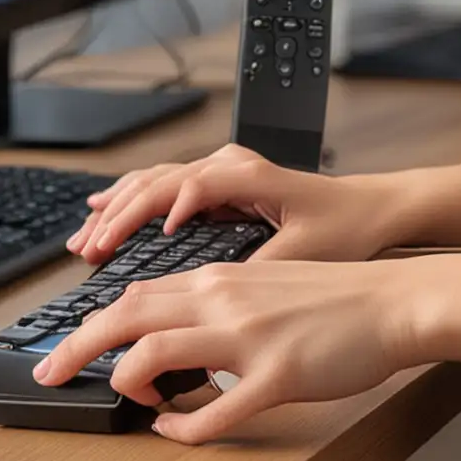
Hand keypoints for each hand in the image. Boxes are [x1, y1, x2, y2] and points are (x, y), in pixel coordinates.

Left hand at [30, 259, 418, 442]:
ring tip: (131, 399)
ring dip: (126, 382)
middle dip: (76, 347)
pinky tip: (177, 431)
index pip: (137, 293)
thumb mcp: (268, 284)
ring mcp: (250, 338)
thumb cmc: (339, 296)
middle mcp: (227, 299)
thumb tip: (174, 335)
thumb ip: (219, 304)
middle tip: (47, 377)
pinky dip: (182, 429)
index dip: (91, 322)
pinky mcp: (278, 376)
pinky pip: (212, 413)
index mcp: (223, 278)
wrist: (397, 300)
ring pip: (155, 352)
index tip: (65, 348)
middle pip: (128, 316)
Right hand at [65, 144, 404, 264]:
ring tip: (85, 237)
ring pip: (157, 178)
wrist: (376, 208)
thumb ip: (253, 269)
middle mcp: (232, 165)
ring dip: (118, 206)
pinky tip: (109, 209)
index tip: (120, 248)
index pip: (182, 187)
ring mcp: (226, 169)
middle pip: (159, 179)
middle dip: (116, 214)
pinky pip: (167, 184)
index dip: (147, 216)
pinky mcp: (225, 182)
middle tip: (84, 252)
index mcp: (248, 176)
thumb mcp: (300, 253)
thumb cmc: (346, 227)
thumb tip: (206, 295)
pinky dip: (134, 198)